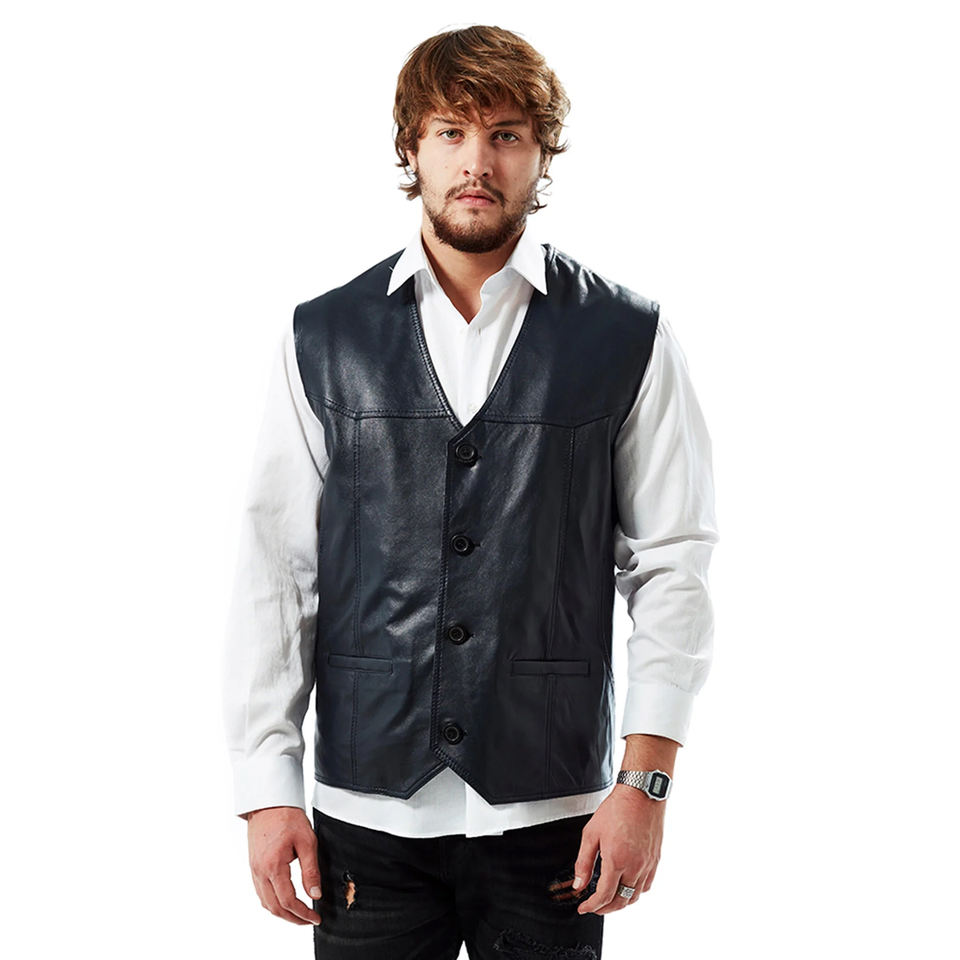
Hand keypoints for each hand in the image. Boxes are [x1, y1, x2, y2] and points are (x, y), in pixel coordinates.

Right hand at [245, 805, 322, 924]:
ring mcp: (254, 870)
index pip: (288, 901)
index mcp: (273, 866)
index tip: (315, 917)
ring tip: (299, 914)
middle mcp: (260, 871)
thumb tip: (315, 894)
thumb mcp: (307, 842)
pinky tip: (284, 901)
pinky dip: (272, 902)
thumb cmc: (288, 817)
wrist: (269, 803)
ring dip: (282, 913)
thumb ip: (311, 871)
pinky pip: (261, 892)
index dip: (303, 913)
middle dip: (293, 918)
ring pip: (265, 903)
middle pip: (274, 907)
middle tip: (309, 920)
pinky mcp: (254, 866)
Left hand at [572, 785, 664, 915]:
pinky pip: (647, 885)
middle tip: (594, 907)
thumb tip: (579, 883)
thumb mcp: (591, 834)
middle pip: (621, 901)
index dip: (592, 906)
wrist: (640, 795)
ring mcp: (647, 864)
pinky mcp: (655, 860)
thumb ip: (583, 862)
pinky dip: (636, 892)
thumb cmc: (616, 809)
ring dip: (621, 902)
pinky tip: (628, 887)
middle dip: (605, 909)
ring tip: (609, 899)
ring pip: (635, 896)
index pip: (604, 896)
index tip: (584, 908)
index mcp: (616, 861)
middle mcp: (634, 866)